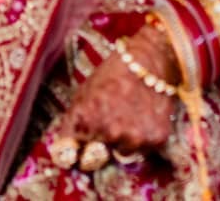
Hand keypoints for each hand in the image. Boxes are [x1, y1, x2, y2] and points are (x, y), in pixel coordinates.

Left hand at [54, 24, 177, 156]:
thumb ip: (73, 121)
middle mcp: (109, 132)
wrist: (149, 61)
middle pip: (96, 158)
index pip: (68, 155)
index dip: (70, 153)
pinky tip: (141, 119)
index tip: (72, 153)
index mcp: (86, 118)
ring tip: (126, 118)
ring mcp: (134, 138)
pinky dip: (141, 140)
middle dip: (96, 148)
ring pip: (121, 154)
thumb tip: (63, 149)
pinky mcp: (156, 140)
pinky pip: (142, 151)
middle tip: (106, 126)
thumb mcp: (84, 92)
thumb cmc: (112, 74)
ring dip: (120, 143)